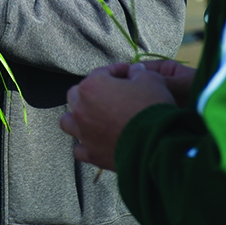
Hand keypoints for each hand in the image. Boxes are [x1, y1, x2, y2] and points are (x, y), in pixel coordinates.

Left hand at [60, 64, 175, 170]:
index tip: (127, 73)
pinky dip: (85, 145)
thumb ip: (139, 72)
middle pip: (76, 95)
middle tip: (110, 94)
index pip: (100, 73)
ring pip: (68, 121)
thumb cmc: (151, 109)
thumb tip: (135, 70)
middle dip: (91, 92)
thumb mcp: (151, 80)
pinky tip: (95, 142)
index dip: (116, 71)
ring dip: (78, 118)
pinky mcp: (91, 154)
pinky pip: (78, 149)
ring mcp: (83, 133)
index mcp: (91, 87)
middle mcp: (81, 109)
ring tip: (93, 117)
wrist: (157, 145)